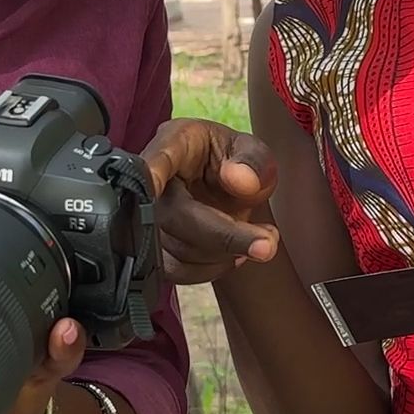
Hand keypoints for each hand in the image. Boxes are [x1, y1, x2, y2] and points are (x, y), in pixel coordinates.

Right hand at [142, 118, 279, 283]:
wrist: (230, 190)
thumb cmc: (237, 163)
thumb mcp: (255, 152)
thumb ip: (253, 161)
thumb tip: (239, 179)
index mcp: (174, 142)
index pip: (156, 159)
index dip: (150, 176)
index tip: (153, 189)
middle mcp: (152, 178)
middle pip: (172, 216)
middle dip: (224, 236)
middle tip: (267, 244)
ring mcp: (146, 216)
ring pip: (175, 248)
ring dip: (223, 253)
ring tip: (260, 240)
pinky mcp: (153, 248)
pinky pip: (176, 270)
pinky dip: (211, 269)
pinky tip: (234, 254)